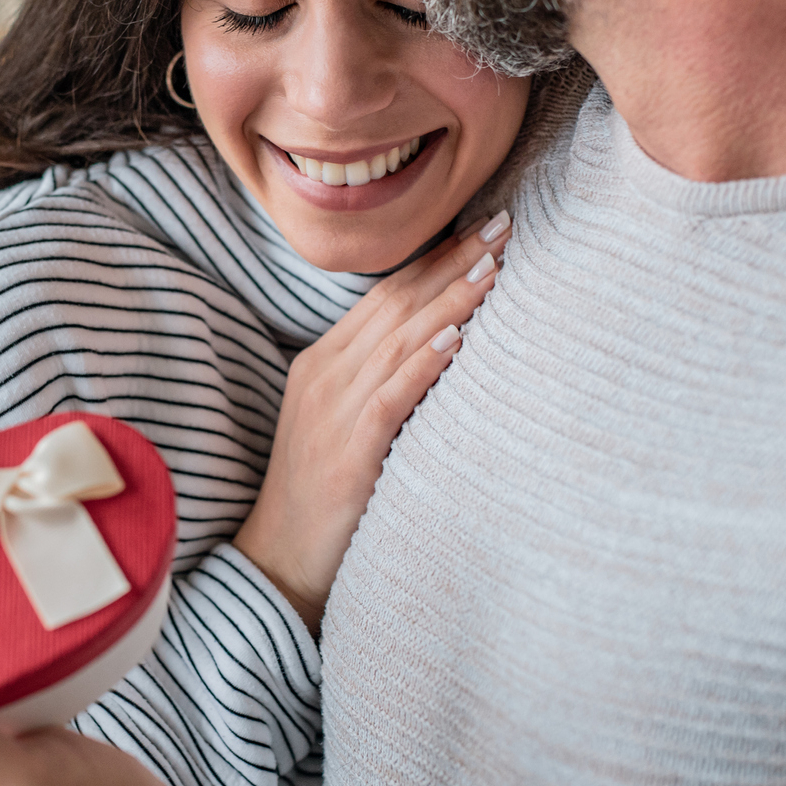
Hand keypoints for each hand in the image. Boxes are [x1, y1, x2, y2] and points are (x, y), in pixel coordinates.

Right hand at [234, 210, 508, 632]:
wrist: (280, 561)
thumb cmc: (323, 494)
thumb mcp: (344, 422)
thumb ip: (381, 380)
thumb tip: (443, 343)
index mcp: (323, 362)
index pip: (387, 296)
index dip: (436, 259)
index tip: (482, 230)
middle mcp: (325, 375)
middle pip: (397, 304)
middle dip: (452, 262)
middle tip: (505, 225)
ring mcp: (333, 411)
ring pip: (399, 340)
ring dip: (450, 300)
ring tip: (495, 266)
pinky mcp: (348, 450)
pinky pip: (391, 395)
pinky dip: (424, 362)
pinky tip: (457, 337)